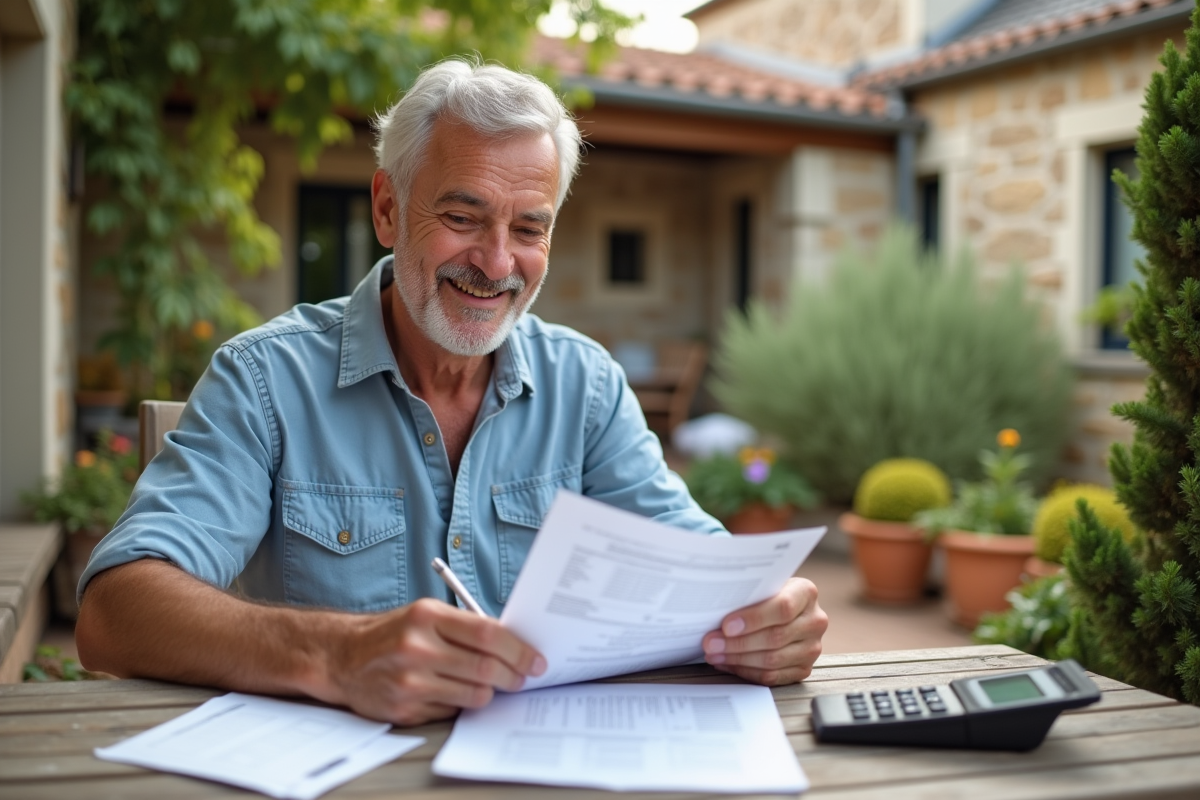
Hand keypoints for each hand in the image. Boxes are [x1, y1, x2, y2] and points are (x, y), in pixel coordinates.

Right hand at [328, 599, 545, 725]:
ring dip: (490, 692)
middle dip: (513, 675)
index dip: (518, 649)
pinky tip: (455, 691)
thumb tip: (514, 643)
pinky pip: (452, 710)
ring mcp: (410, 681)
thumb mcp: (427, 615)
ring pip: (474, 694)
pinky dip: (462, 703)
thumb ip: (466, 626)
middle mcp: (417, 648)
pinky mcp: (405, 708)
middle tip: (523, 677)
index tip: (535, 659)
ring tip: (491, 684)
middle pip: (485, 667)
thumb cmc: (394, 633)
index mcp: (427, 617)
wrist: (343, 656)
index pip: (488, 634)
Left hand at [701, 577, 827, 684]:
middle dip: (738, 642)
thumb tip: (714, 609)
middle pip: (775, 637)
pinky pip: (773, 676)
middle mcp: (815, 621)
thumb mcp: (762, 586)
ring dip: (738, 659)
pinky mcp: (804, 668)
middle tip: (711, 642)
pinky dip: (746, 671)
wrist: (785, 608)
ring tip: (715, 653)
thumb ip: (748, 595)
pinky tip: (728, 663)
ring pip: (773, 660)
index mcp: (806, 593)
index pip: (783, 607)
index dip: (753, 618)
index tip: (726, 626)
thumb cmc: (767, 594)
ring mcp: (812, 647)